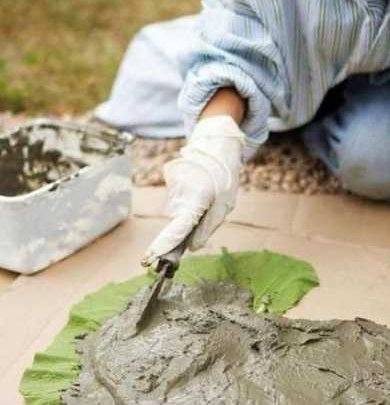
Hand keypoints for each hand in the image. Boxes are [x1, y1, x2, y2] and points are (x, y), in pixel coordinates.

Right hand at [148, 116, 244, 262]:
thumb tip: (191, 247)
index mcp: (196, 201)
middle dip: (185, 230)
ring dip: (188, 212)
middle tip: (202, 218)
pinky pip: (176, 201)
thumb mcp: (224, 206)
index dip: (164, 246)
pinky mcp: (169, 181)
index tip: (150, 259)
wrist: (215, 146)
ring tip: (205, 198)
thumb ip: (207, 228)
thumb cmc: (224, 176)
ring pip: (177, 212)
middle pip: (176, 224)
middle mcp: (179, 195)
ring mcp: (172, 187)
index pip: (177, 229)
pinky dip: (185, 201)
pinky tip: (197, 190)